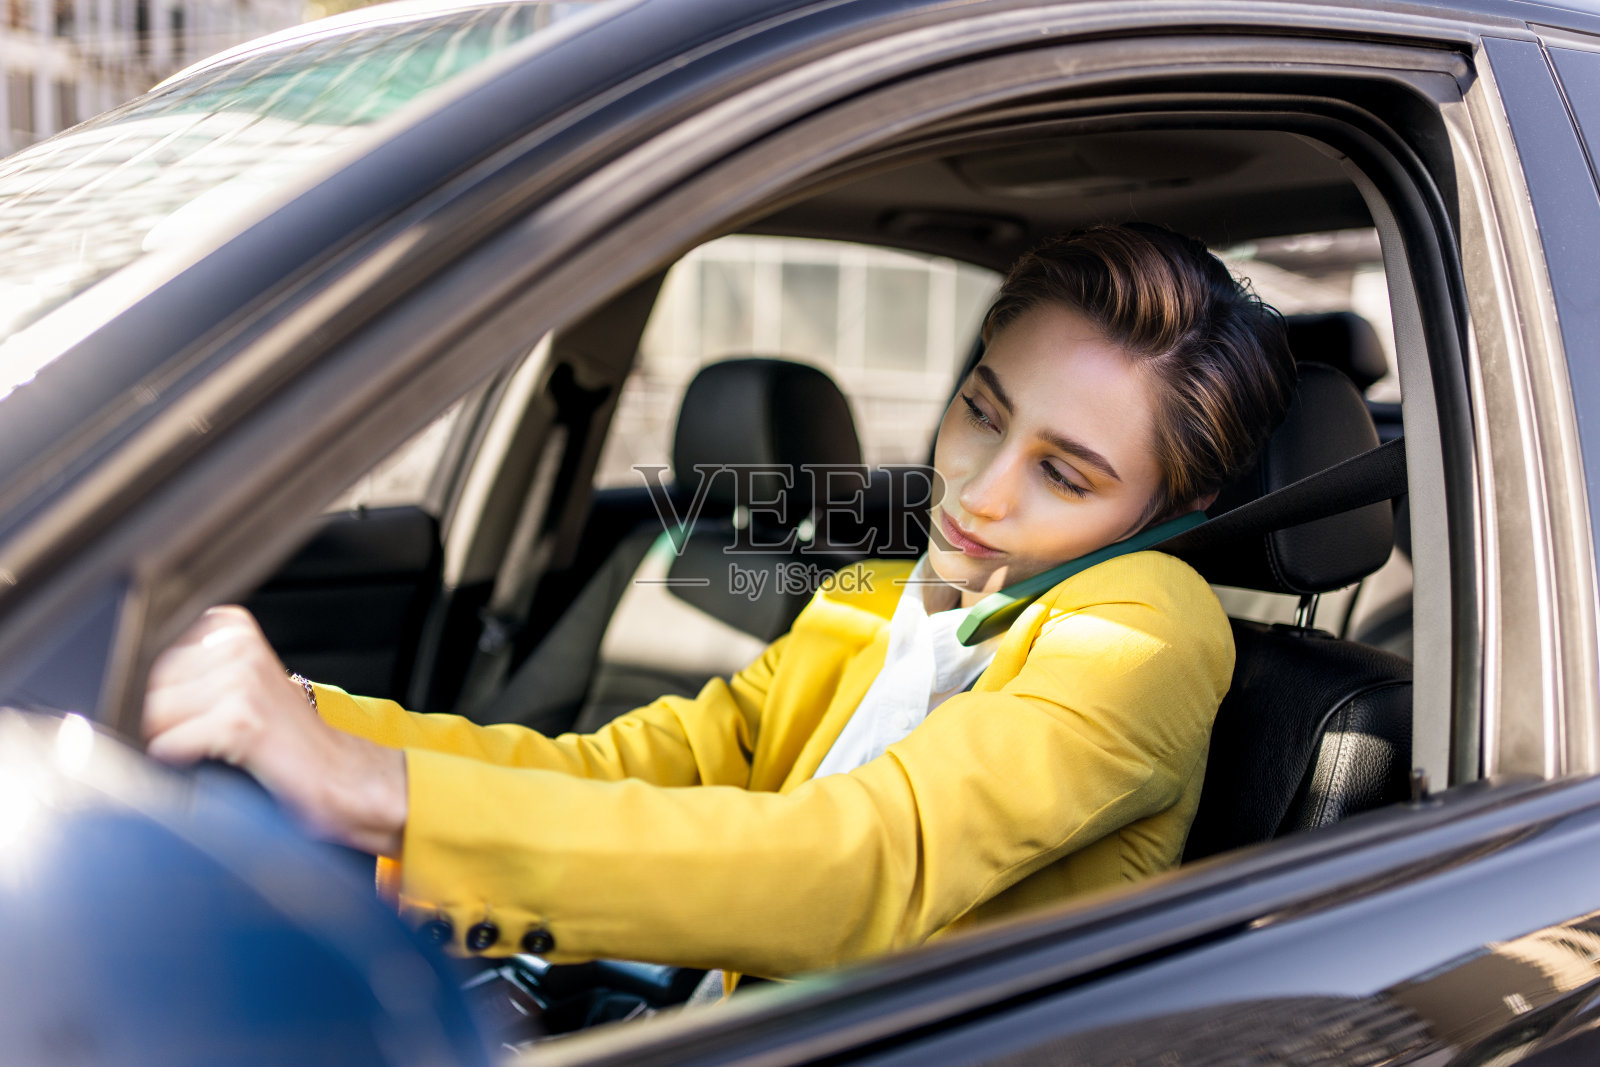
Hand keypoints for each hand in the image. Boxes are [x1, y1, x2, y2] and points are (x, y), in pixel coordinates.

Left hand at [142, 605, 406, 856]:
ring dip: (182, 745)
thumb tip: (138, 688)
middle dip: (172, 723)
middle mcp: (239, 650)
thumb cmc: (295, 741)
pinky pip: (172, 745)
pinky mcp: (240, 721)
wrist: (347, 775)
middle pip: (155, 692)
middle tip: (215, 739)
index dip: (173, 700)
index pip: (160, 664)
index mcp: (236, 631)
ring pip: (159, 719)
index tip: (202, 715)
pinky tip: (221, 762)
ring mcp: (241, 683)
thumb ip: (201, 672)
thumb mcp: (248, 684)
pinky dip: (187, 763)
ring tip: (222, 750)